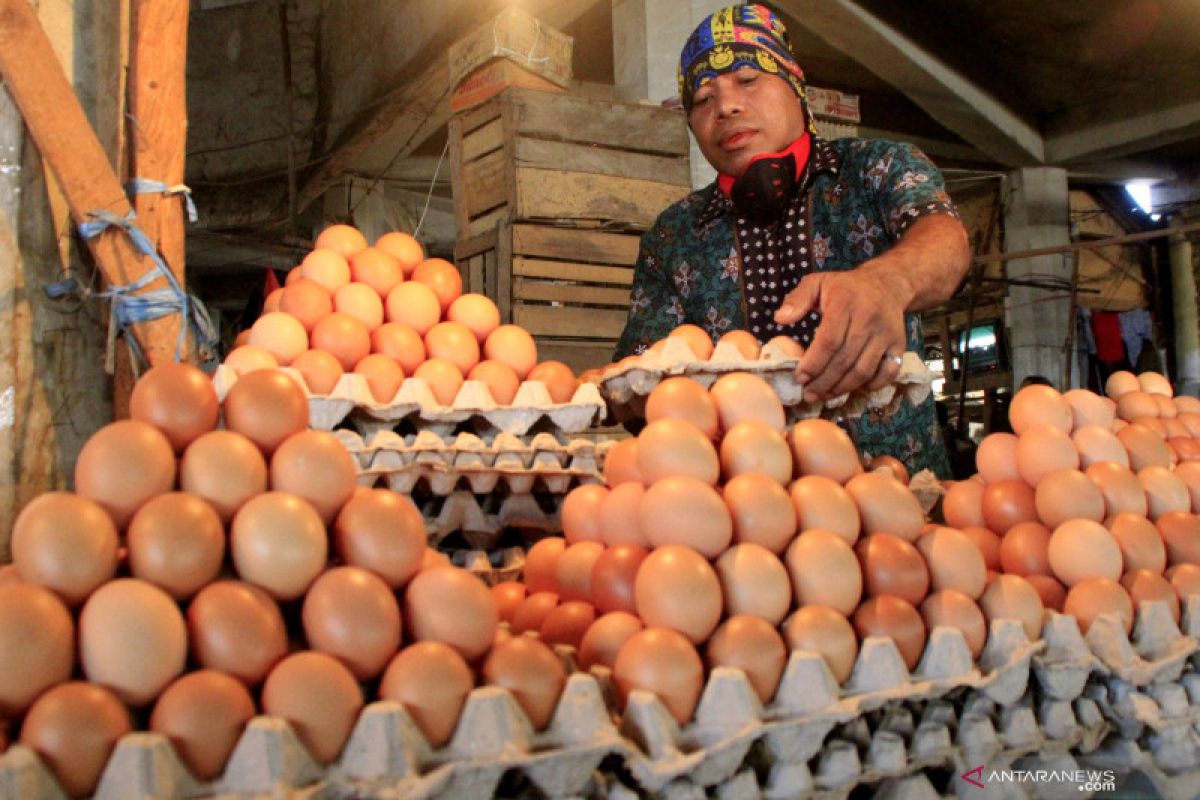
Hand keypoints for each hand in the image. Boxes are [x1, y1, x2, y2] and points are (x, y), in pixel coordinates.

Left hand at [773, 266, 909, 400]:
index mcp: (846, 303)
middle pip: (845, 360)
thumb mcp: (817, 283)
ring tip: (824, 396)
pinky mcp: (899, 344)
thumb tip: (780, 318)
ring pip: (864, 370)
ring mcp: (886, 334)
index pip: (829, 341)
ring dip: (842, 388)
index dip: (814, 364)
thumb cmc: (845, 288)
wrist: (886, 284)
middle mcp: (869, 319)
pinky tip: (852, 389)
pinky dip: (871, 386)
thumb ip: (797, 299)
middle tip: (808, 394)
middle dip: (824, 382)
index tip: (800, 378)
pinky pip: (888, 373)